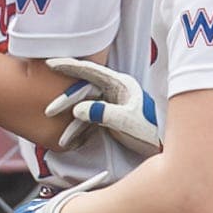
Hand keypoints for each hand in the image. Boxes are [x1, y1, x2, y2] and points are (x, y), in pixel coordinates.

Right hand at [44, 57, 161, 156]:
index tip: (50, 63)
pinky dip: (77, 125)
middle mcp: (113, 90)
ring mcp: (110, 103)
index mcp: (120, 84)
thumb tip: (78, 110)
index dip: (69, 66)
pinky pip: (87, 116)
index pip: (90, 71)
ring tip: (56, 126)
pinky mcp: (108, 115)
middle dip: (64, 98)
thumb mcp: (128, 122)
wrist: (163, 148)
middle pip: (82, 88)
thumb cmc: (151, 133)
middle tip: (48, 107)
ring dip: (69, 116)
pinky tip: (67, 134)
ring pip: (83, 104)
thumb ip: (104, 113)